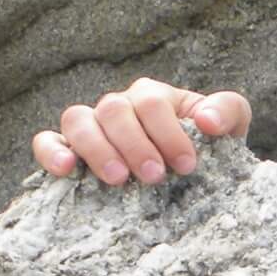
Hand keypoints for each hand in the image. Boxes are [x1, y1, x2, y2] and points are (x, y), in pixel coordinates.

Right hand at [31, 79, 251, 186]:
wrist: (188, 171)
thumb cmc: (207, 144)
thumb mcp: (230, 124)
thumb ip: (227, 111)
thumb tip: (207, 120)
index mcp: (154, 95)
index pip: (152, 104)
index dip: (168, 134)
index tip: (186, 166)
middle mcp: (118, 105)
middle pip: (114, 110)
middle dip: (135, 145)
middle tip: (155, 177)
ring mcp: (91, 125)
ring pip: (78, 120)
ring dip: (97, 150)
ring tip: (118, 179)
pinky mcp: (67, 148)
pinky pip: (47, 140)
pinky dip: (51, 151)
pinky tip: (65, 169)